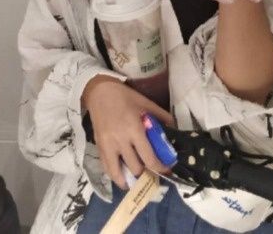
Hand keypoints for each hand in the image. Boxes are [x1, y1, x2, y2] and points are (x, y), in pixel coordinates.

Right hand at [82, 75, 175, 189]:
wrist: (100, 92)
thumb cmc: (125, 96)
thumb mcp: (146, 103)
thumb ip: (161, 116)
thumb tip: (174, 129)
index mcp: (134, 129)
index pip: (149, 157)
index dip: (159, 168)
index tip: (166, 170)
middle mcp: (120, 141)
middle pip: (136, 168)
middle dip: (146, 173)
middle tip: (153, 173)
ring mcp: (107, 145)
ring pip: (118, 173)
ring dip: (130, 179)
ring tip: (138, 181)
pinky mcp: (98, 147)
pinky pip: (106, 168)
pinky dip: (115, 176)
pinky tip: (122, 177)